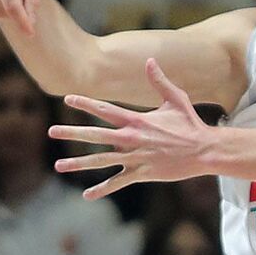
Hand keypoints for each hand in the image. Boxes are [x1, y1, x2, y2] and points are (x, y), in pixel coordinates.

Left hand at [50, 59, 212, 198]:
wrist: (204, 151)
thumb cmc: (190, 124)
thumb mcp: (176, 99)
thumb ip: (159, 81)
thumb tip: (149, 60)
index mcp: (137, 120)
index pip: (105, 110)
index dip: (85, 104)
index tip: (67, 99)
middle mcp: (132, 138)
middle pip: (95, 135)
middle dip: (72, 133)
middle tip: (51, 131)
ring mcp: (136, 157)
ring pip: (101, 160)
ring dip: (78, 163)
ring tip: (58, 165)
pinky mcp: (143, 173)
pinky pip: (118, 182)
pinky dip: (102, 189)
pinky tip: (86, 194)